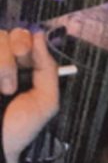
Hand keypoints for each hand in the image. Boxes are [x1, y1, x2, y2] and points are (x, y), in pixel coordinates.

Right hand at [1, 29, 58, 162]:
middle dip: (13, 52)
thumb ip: (48, 68)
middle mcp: (1, 62)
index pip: (24, 35)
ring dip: (2, 65)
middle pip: (5, 34)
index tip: (27, 56)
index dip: (27, 41)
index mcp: (22, 65)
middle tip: (13, 78)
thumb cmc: (19, 128)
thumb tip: (39, 35)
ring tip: (3, 91)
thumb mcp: (46, 101)